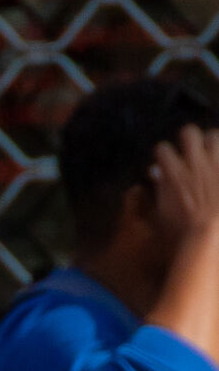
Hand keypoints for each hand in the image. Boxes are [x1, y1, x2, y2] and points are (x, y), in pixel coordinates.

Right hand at [152, 124, 218, 246]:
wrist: (210, 237)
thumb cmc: (182, 235)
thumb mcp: (161, 216)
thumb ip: (160, 190)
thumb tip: (157, 174)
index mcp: (173, 173)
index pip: (162, 149)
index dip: (163, 155)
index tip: (164, 161)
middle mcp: (195, 162)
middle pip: (189, 132)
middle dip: (189, 140)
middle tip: (191, 151)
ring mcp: (216, 164)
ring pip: (214, 136)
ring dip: (212, 144)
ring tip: (212, 155)